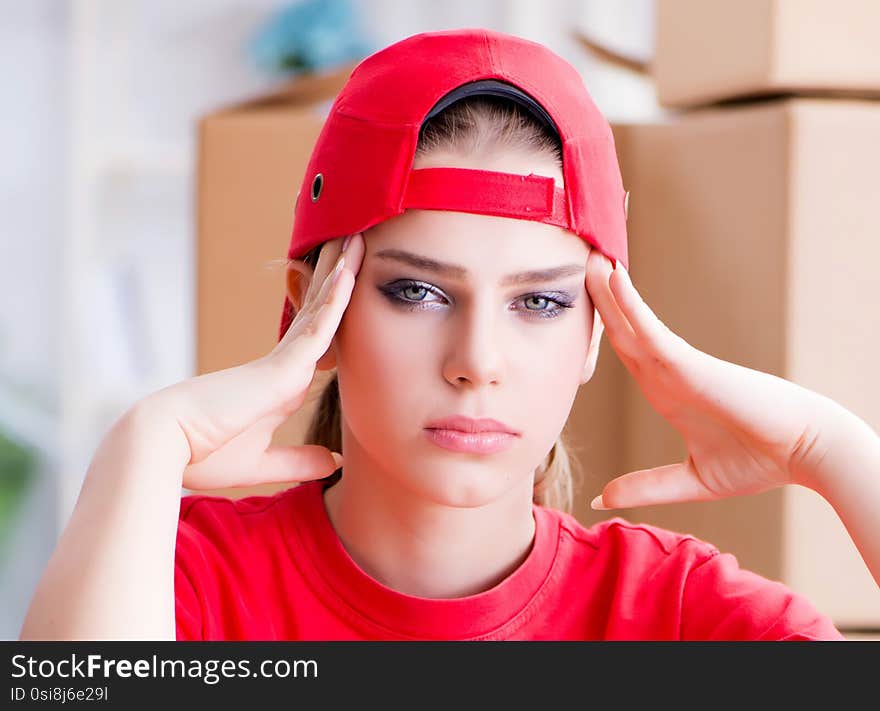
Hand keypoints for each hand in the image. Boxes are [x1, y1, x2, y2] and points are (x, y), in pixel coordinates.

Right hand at [141, 232, 364, 490]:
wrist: (164, 447)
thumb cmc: (203, 454)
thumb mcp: (264, 463)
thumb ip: (299, 460)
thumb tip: (335, 462)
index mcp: (279, 386)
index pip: (316, 344)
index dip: (332, 316)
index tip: (348, 292)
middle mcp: (282, 366)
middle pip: (319, 314)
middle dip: (336, 278)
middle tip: (355, 242)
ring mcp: (282, 362)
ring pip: (322, 310)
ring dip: (341, 273)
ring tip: (360, 237)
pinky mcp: (281, 366)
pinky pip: (319, 327)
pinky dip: (337, 300)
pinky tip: (352, 273)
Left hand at [584, 249, 837, 509]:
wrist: (804, 453)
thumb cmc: (757, 462)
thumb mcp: (689, 480)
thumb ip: (645, 486)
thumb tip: (602, 499)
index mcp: (664, 391)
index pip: (621, 353)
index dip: (593, 333)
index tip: (565, 313)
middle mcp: (666, 373)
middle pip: (619, 330)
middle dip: (594, 301)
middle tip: (567, 269)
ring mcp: (676, 364)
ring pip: (630, 322)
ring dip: (605, 290)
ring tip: (583, 258)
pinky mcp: (690, 364)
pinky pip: (652, 330)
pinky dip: (630, 305)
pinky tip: (612, 278)